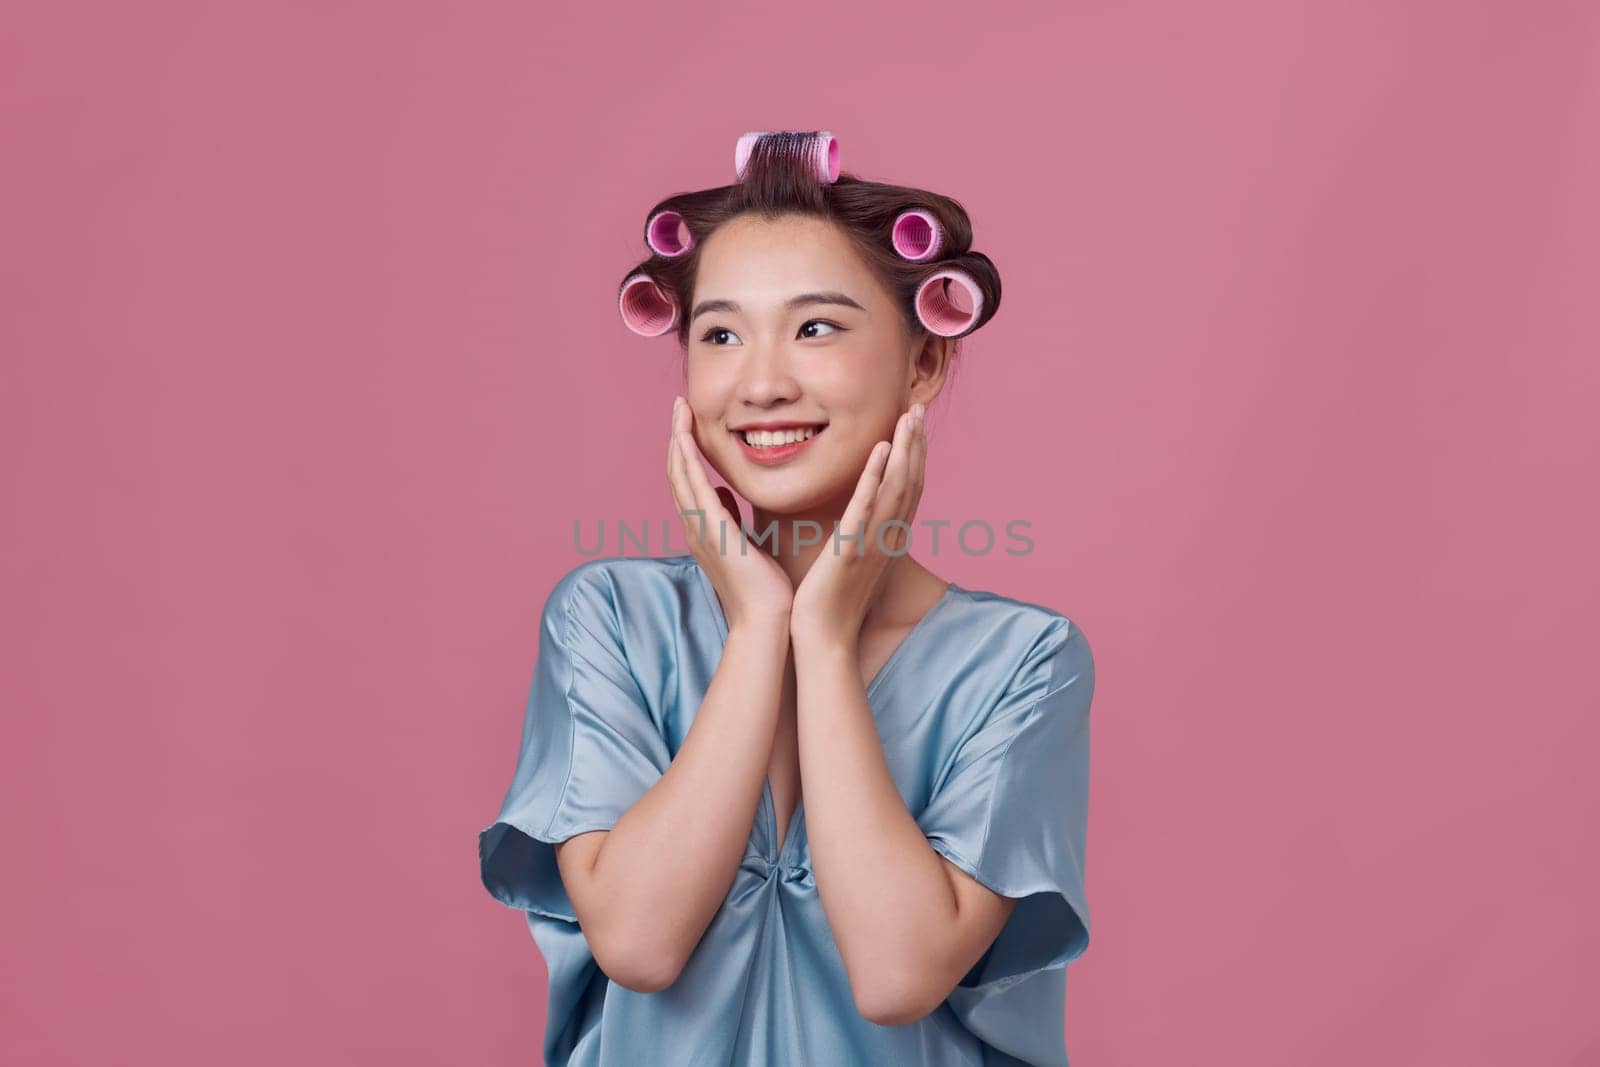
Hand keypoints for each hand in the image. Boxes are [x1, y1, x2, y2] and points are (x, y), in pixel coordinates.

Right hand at [667, 396, 793, 631]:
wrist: (767, 619)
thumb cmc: (762, 587)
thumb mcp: (744, 542)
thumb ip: (730, 515)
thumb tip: (723, 491)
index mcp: (703, 528)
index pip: (687, 480)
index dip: (685, 449)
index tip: (689, 421)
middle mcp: (694, 526)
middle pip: (677, 472)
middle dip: (677, 436)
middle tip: (679, 405)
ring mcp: (699, 528)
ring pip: (680, 474)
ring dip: (678, 439)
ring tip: (680, 410)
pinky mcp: (711, 530)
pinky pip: (693, 487)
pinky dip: (688, 460)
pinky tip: (687, 437)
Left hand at [790, 402, 926, 644]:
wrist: (822, 640)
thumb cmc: (828, 604)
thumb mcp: (849, 562)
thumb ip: (855, 536)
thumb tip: (853, 519)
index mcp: (885, 540)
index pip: (907, 491)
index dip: (914, 456)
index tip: (914, 425)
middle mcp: (887, 538)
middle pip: (911, 482)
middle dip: (916, 443)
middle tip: (919, 407)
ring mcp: (872, 543)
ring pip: (897, 488)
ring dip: (905, 449)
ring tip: (908, 416)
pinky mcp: (851, 549)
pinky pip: (867, 507)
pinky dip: (876, 477)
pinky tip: (880, 450)